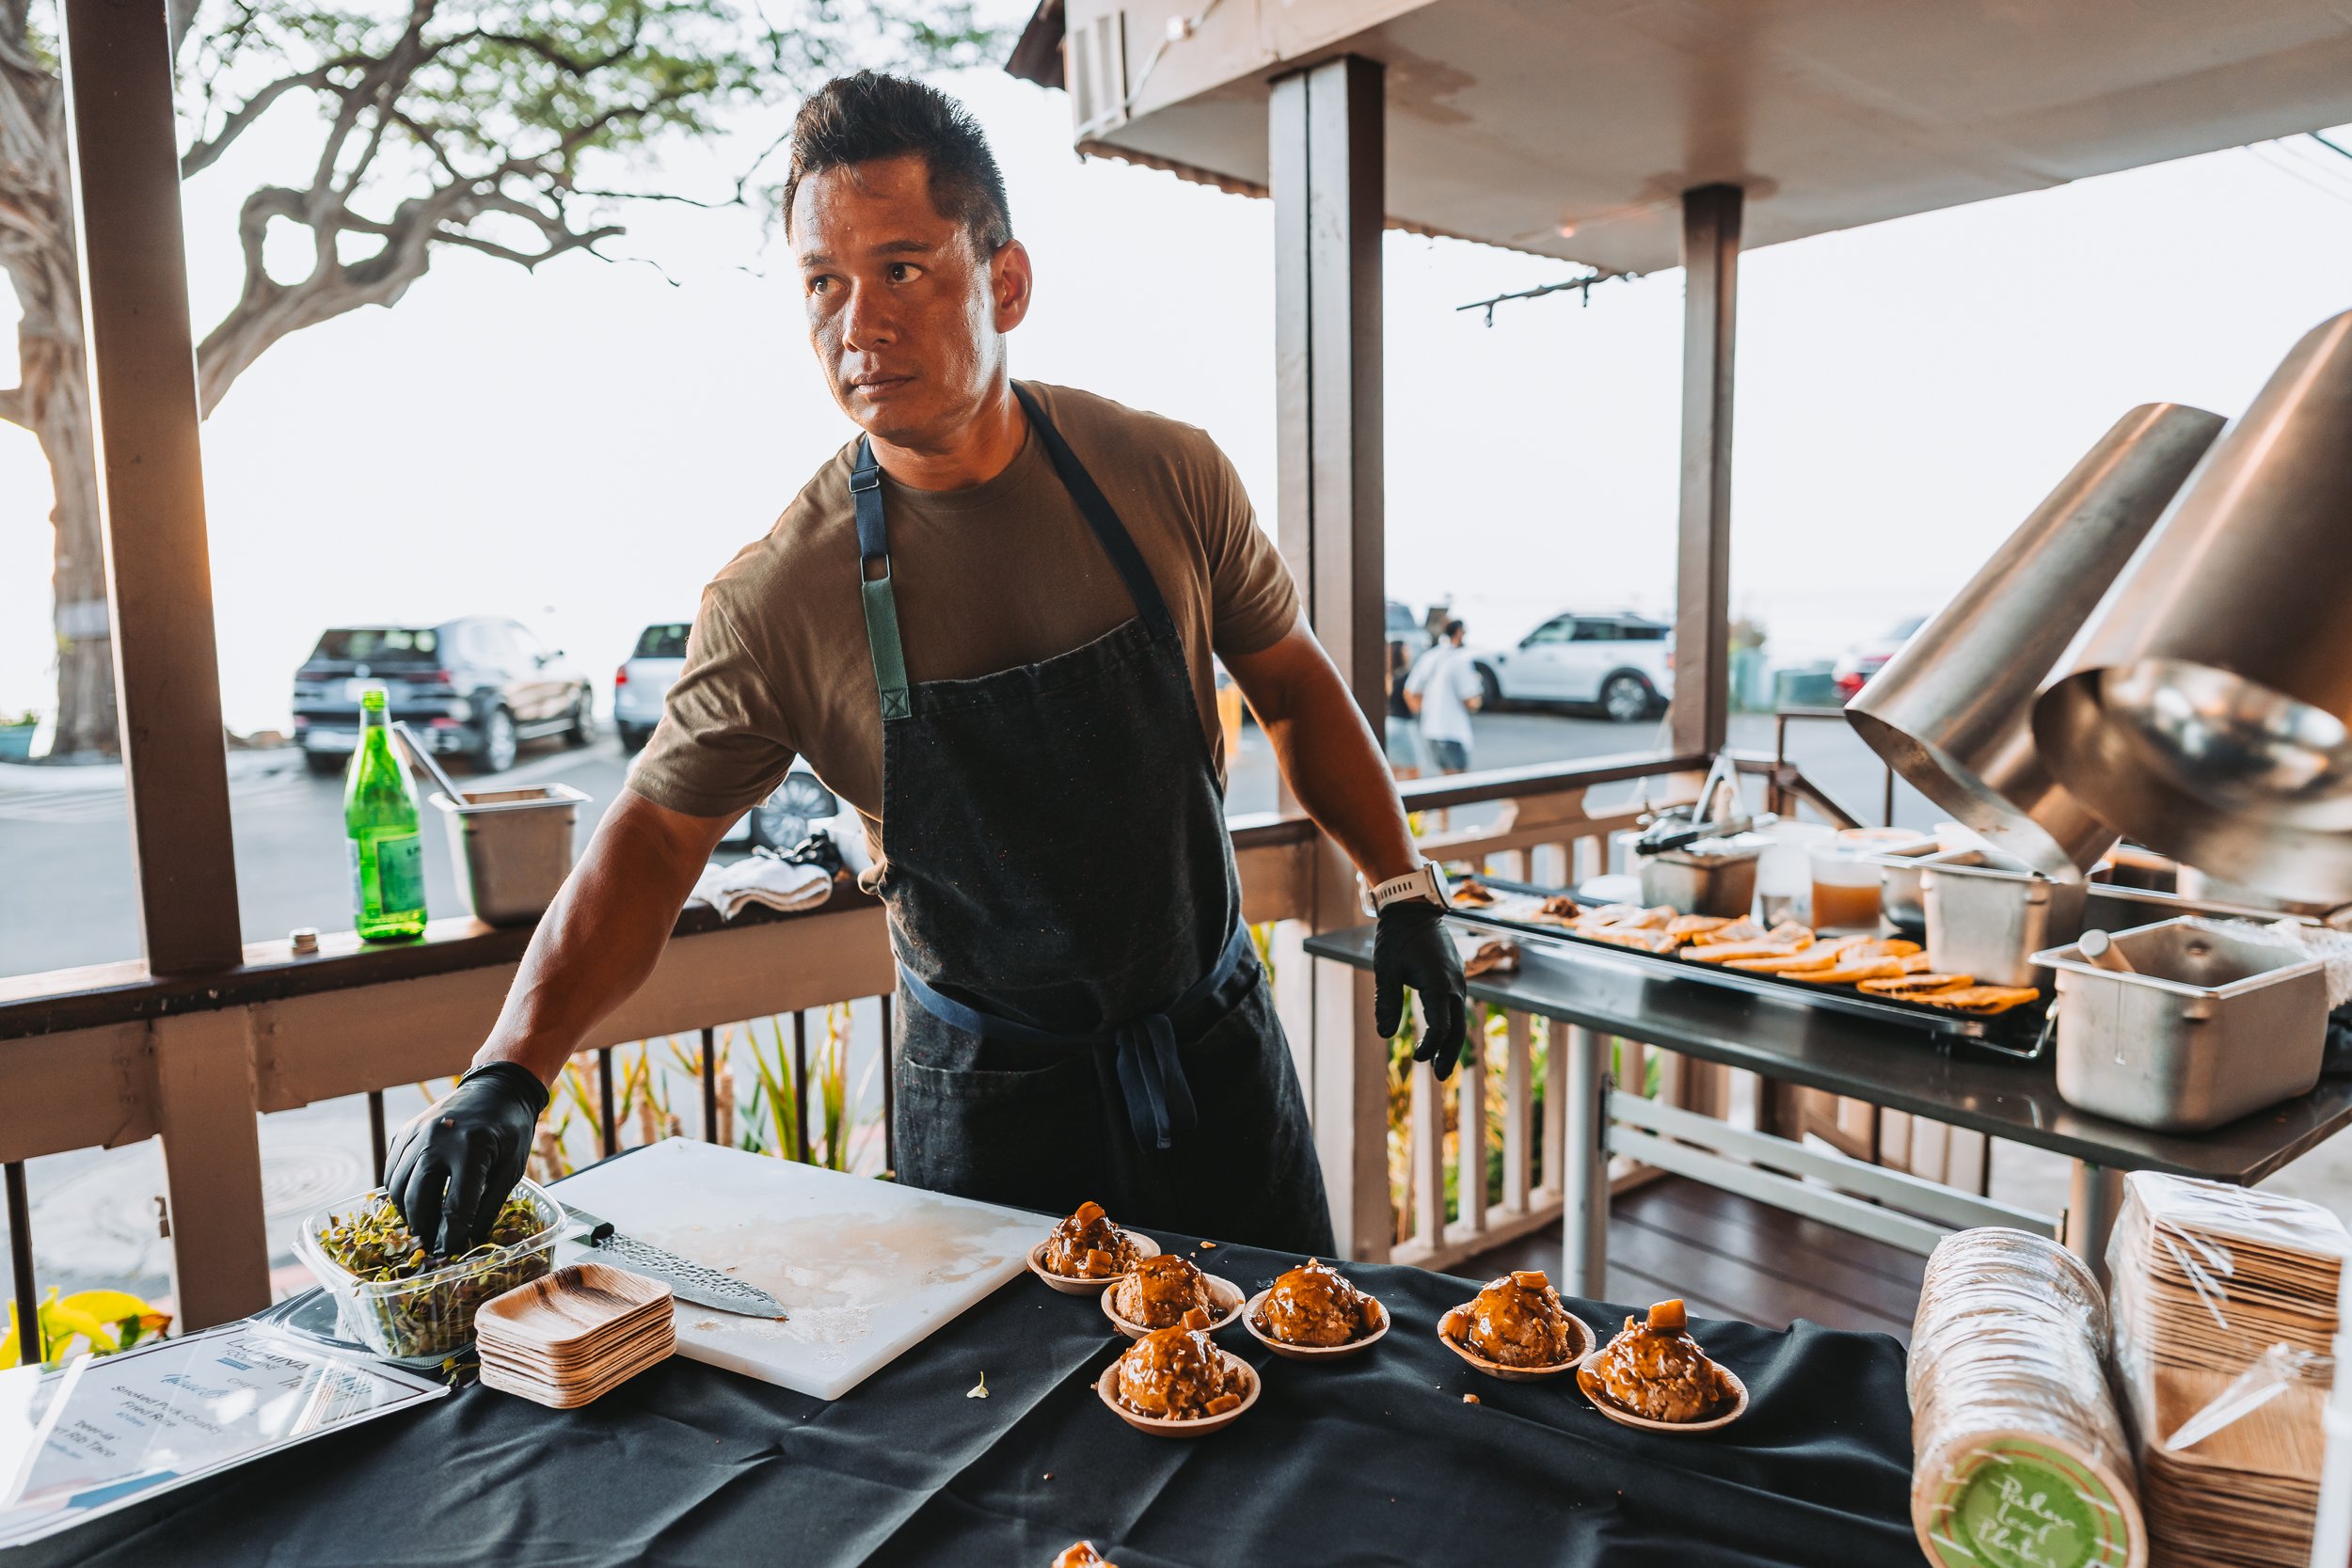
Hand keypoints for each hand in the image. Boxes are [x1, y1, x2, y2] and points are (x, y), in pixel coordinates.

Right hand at [384, 1062, 547, 1253]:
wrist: (497, 1088)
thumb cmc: (510, 1131)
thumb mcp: (511, 1170)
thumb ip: (488, 1206)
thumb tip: (466, 1242)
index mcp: (472, 1148)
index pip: (455, 1207)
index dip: (451, 1237)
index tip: (450, 1254)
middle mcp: (437, 1139)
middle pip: (417, 1199)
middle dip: (423, 1229)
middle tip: (431, 1246)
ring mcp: (416, 1133)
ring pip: (397, 1187)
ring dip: (407, 1213)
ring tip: (423, 1226)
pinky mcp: (405, 1131)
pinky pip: (392, 1170)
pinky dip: (399, 1192)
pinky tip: (415, 1202)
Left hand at [1372, 900, 1468, 1078]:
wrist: (1414, 908)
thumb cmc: (1396, 937)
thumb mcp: (1385, 968)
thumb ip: (1386, 1001)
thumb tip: (1383, 1034)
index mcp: (1439, 984)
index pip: (1441, 1026)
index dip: (1431, 1046)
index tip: (1418, 1058)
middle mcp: (1455, 984)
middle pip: (1457, 1028)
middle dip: (1448, 1053)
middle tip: (1440, 1077)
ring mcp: (1458, 979)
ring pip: (1459, 1018)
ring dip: (1451, 1042)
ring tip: (1440, 1063)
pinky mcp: (1455, 976)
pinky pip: (1457, 1006)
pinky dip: (1451, 1025)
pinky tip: (1441, 1035)